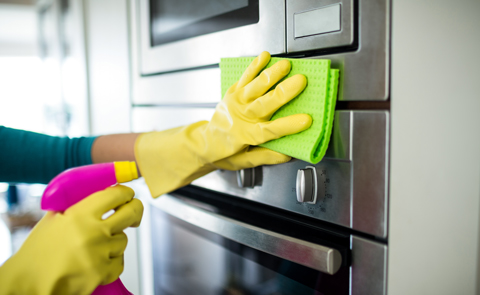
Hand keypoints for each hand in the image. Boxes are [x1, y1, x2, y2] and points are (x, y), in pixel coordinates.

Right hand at [0, 185, 142, 294]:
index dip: (126, 192)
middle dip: (135, 211)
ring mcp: (101, 253)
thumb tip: (98, 196)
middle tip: (133, 213)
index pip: (116, 194)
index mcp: (81, 214)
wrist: (29, 285)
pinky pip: (119, 262)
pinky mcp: (103, 272)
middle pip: (131, 212)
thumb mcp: (53, 220)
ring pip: (123, 240)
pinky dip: (112, 262)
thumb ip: (75, 207)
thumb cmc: (37, 253)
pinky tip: (97, 262)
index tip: (128, 194)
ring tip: (94, 247)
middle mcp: (95, 232)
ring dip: (114, 242)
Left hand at [135, 51, 311, 197]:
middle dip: (284, 91)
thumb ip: (266, 157)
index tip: (306, 120)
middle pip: (264, 103)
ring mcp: (236, 102)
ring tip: (285, 65)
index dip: (288, 125)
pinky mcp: (233, 92)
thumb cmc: (225, 153)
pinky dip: (254, 65)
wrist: (203, 142)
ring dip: (271, 74)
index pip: (270, 130)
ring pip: (255, 86)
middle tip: (300, 81)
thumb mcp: (244, 163)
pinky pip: (244, 77)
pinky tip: (265, 56)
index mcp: (246, 136)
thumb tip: (287, 155)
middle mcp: (241, 116)